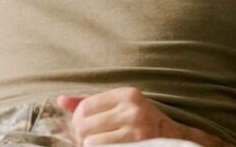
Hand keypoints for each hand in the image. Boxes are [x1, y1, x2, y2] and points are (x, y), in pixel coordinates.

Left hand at [58, 87, 187, 144]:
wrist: (174, 139)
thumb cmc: (142, 121)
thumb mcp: (120, 106)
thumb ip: (91, 102)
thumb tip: (61, 100)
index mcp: (126, 94)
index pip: (85, 106)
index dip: (79, 120)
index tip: (83, 127)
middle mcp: (132, 110)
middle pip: (85, 125)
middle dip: (82, 136)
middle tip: (88, 140)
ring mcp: (136, 130)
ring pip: (91, 142)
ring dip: (91, 146)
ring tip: (99, 144)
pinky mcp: (138, 145)